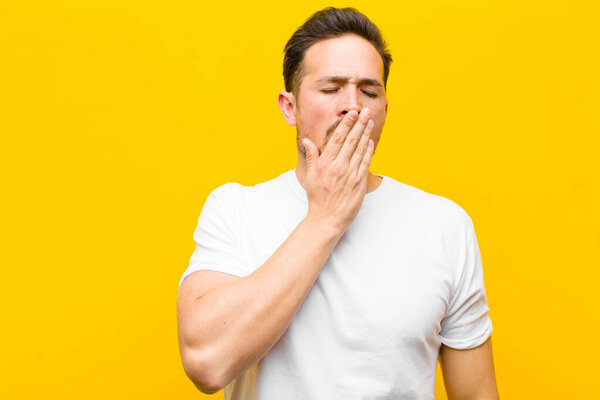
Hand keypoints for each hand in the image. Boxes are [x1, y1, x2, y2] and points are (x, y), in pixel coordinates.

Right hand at [302, 108, 374, 232]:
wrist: (327, 218)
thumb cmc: (318, 198)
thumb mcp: (311, 176)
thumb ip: (312, 157)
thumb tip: (308, 141)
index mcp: (326, 164)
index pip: (337, 139)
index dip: (346, 124)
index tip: (352, 113)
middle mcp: (339, 167)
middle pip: (351, 140)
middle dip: (359, 124)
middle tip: (365, 111)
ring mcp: (351, 174)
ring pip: (360, 149)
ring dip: (366, 134)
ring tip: (370, 121)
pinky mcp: (360, 183)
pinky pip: (366, 163)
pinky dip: (369, 150)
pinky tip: (371, 141)